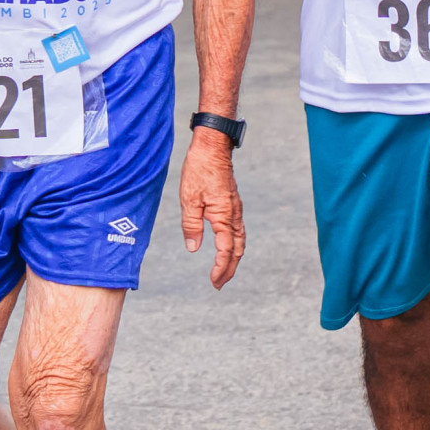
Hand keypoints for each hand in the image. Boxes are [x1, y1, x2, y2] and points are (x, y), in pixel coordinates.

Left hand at [179, 128, 244, 288]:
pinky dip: (234, 243)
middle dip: (230, 268)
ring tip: (224, 270)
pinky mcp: (232, 202)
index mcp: (224, 216)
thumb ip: (192, 225)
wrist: (213, 145)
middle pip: (237, 249)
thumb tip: (194, 248)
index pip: (226, 250)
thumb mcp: (189, 199)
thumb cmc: (199, 169)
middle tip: (219, 283)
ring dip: (233, 257)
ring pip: (240, 239)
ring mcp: (235, 207)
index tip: (214, 282)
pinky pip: (237, 228)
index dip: (221, 268)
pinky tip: (226, 244)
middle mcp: (234, 214)